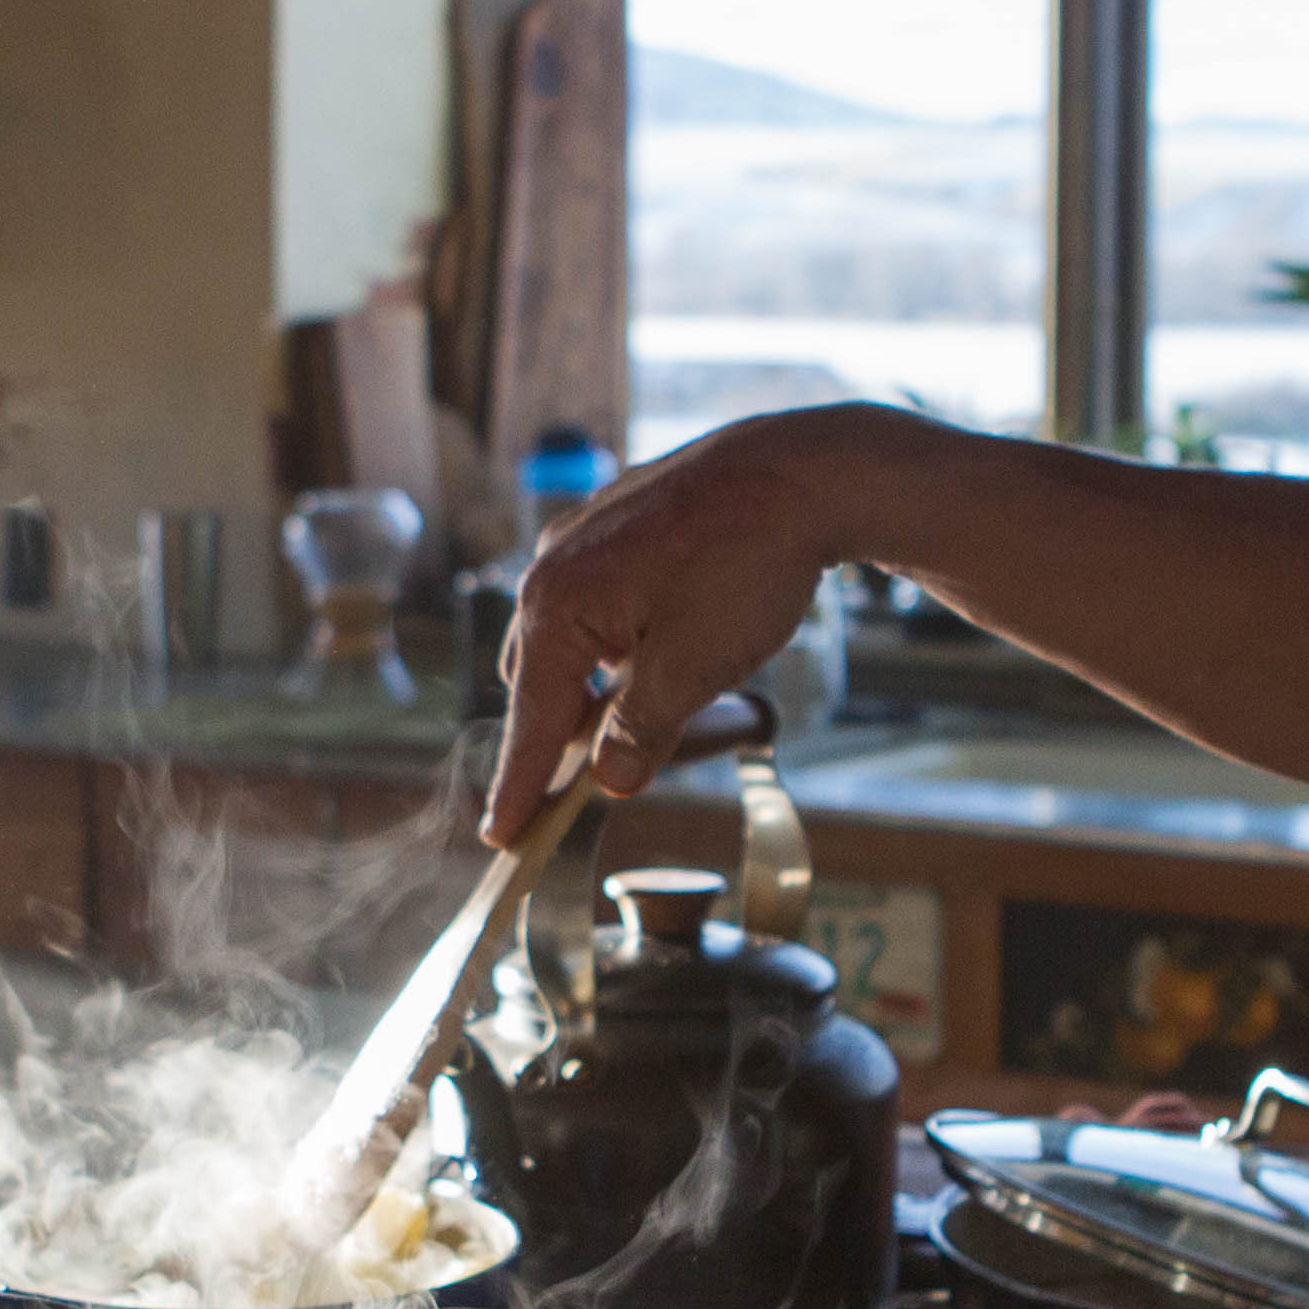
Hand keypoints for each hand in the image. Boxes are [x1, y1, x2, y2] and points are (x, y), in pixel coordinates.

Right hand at [485, 407, 905, 838]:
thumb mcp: (693, 669)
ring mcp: (584, 537)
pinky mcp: (619, 521)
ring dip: (599, 686)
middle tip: (593, 782)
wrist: (805, 472)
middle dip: (565, 733)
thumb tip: (609, 781)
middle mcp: (553, 566)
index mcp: (556, 606)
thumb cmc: (747, 563)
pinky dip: (619, 642)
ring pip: (572, 639)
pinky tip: (666, 647)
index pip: (530, 720)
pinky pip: (598, 600)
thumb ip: (640, 730)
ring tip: (651, 712)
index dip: (520, 786)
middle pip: (539, 679)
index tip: (503, 837)